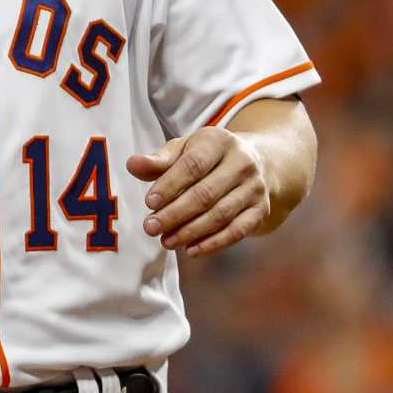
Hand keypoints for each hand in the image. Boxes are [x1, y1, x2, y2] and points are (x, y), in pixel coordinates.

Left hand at [126, 128, 270, 258]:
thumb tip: (132, 164)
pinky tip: (191, 250)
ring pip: (220, 214)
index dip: (170, 185)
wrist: (255, 164)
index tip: (149, 203)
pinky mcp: (261, 210)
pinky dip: (214, 243)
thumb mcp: (183, 151)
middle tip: (151, 228)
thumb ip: (158, 160)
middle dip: (175, 213)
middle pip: (205, 193)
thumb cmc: (207, 157)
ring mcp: (255, 188)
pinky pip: (237, 231)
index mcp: (219, 141)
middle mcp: (242, 162)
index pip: (192, 165)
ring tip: (166, 241)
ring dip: (190, 231)